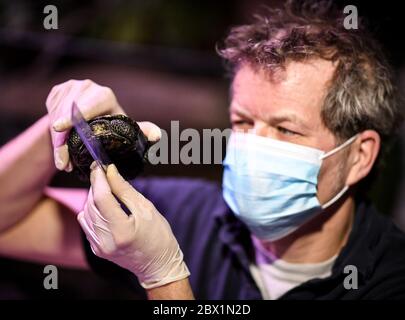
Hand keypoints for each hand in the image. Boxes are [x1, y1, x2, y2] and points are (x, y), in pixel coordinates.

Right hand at [45, 79, 160, 170]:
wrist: (91, 122)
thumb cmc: (112, 128)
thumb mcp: (126, 131)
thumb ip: (142, 132)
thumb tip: (158, 137)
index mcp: (105, 95)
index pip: (89, 104)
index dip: (74, 115)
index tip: (60, 127)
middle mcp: (88, 87)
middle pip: (70, 113)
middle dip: (64, 140)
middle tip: (64, 163)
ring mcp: (70, 87)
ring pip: (57, 114)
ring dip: (57, 140)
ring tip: (63, 161)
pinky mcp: (57, 92)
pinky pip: (49, 112)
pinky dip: (51, 132)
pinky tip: (58, 146)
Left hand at [77, 163, 189, 288]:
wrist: (158, 265)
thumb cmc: (159, 236)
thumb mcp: (146, 209)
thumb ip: (125, 190)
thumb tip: (110, 171)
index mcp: (122, 231)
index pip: (102, 198)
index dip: (99, 179)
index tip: (99, 165)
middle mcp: (106, 241)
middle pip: (92, 204)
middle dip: (95, 185)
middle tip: (102, 172)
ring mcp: (99, 247)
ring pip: (86, 213)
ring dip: (92, 197)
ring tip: (105, 188)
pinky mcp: (96, 249)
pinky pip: (87, 224)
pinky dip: (92, 210)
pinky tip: (103, 205)